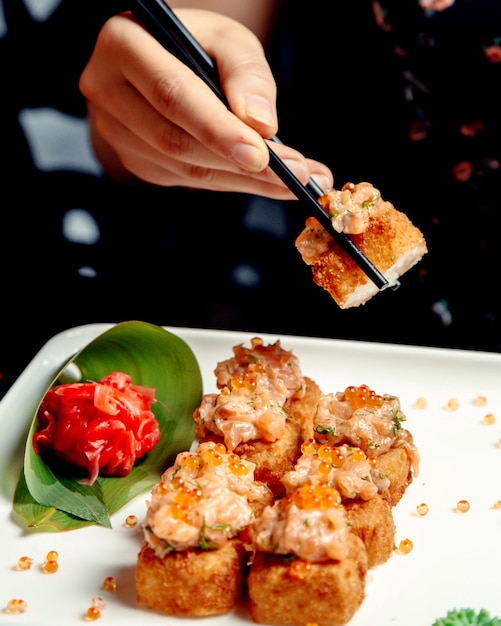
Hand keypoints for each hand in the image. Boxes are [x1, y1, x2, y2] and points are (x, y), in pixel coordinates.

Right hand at [79, 9, 332, 197]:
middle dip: (239, 163)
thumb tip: (261, 124)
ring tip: (293, 181)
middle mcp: (108, 91)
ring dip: (244, 181)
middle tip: (295, 175)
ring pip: (184, 168)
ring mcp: (116, 133)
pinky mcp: (134, 160)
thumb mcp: (225, 39)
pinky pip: (187, 180)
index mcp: (122, 45)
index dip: (218, 129)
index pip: (172, 95)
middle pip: (176, 140)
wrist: (161, 62)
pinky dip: (231, 182)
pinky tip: (265, 182)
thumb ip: (246, 73)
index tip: (264, 154)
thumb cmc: (194, 44)